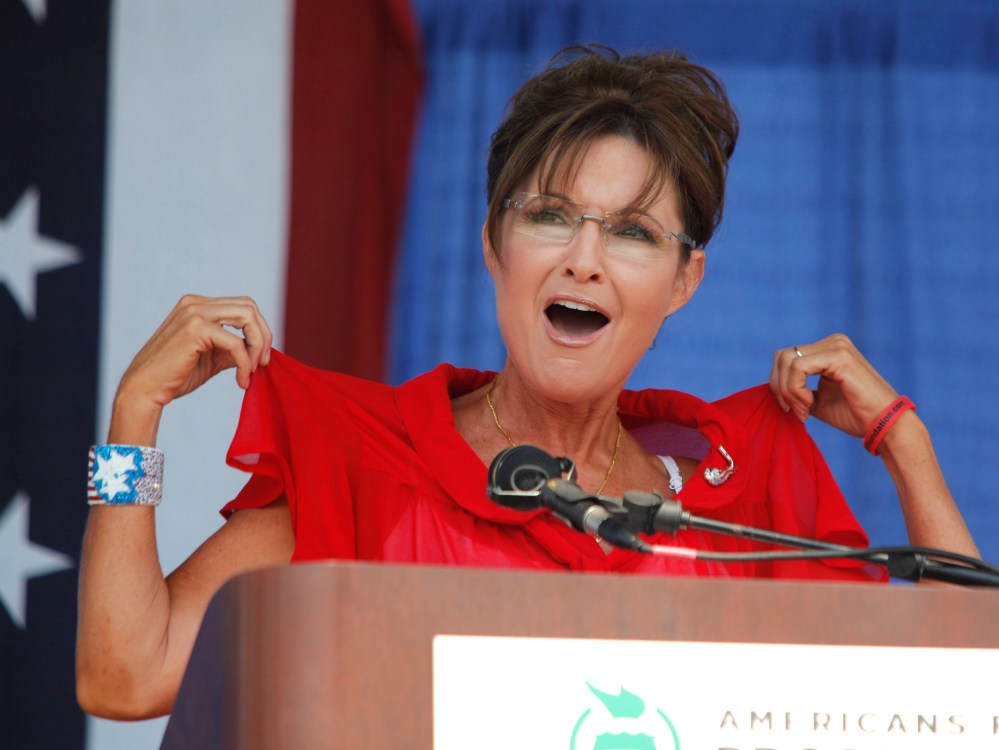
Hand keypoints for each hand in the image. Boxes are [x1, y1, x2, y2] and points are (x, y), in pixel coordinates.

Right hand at [116, 295, 272, 412]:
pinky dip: (245, 363)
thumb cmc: (176, 375)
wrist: (146, 389)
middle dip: (264, 336)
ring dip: (258, 346)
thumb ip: (234, 348)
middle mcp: (196, 303)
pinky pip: (236, 342)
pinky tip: (241, 381)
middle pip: (249, 307)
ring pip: (247, 317)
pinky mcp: (195, 328)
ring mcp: (195, 312)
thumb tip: (260, 350)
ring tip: (253, 371)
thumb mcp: (213, 358)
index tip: (261, 359)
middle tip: (262, 364)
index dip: (260, 330)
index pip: (243, 306)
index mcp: (198, 306)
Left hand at [769, 333, 896, 436]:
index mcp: (827, 349)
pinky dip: (795, 389)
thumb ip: (798, 390)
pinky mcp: (839, 356)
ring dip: (788, 391)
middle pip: (782, 356)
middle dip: (779, 387)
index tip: (790, 409)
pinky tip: (809, 404)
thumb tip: (775, 390)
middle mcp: (832, 342)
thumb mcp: (818, 401)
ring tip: (803, 411)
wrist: (884, 426)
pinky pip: (798, 367)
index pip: (785, 357)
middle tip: (795, 411)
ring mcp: (837, 346)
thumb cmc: (856, 416)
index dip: (778, 384)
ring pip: (787, 360)